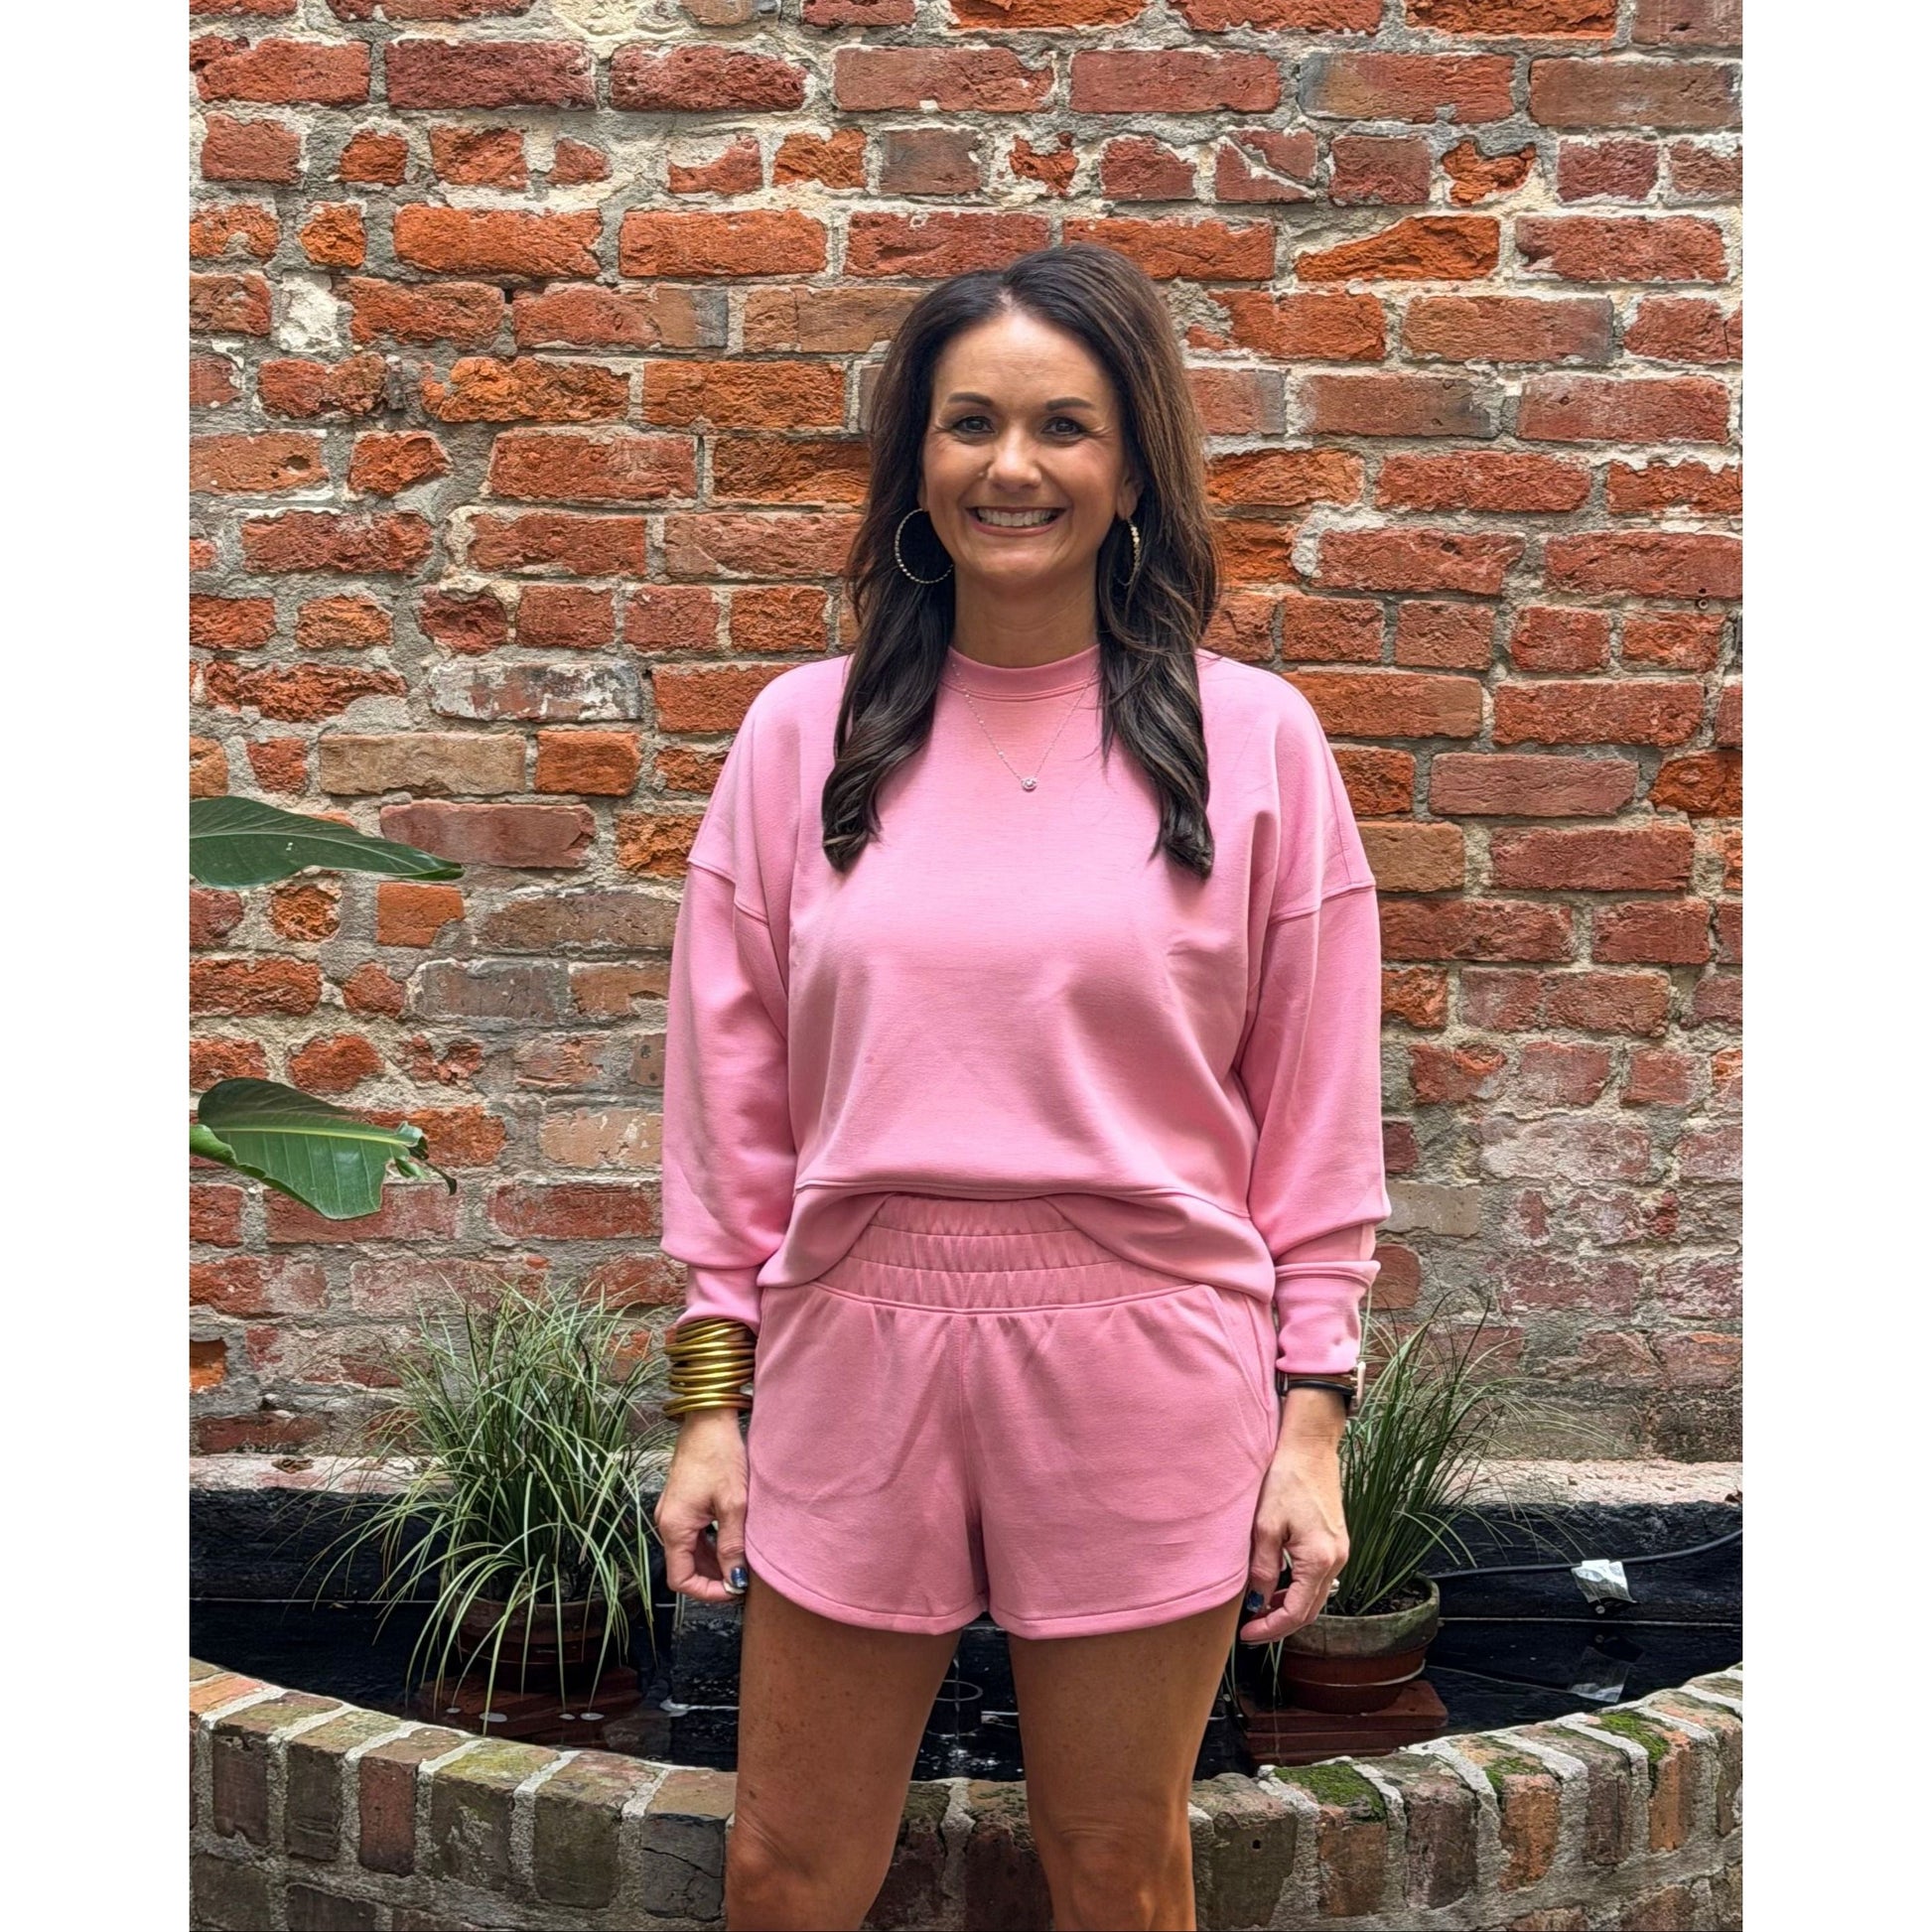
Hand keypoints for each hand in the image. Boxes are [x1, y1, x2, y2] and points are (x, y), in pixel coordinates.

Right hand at [654, 1409, 750, 1605]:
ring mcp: (673, 1512)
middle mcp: (667, 1522)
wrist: (709, 1418)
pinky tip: (734, 1541)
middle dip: (713, 1578)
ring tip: (743, 1562)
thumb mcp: (733, 1503)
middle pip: (685, 1567)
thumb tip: (735, 1581)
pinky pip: (692, 1535)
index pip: (681, 1579)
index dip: (707, 1592)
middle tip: (743, 1580)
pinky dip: (711, 1544)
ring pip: (690, 1552)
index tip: (734, 1591)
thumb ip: (732, 1545)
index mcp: (674, 1526)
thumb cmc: (720, 1454)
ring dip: (714, 1562)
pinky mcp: (681, 1503)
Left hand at [1238, 1422, 1348, 1643]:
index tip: (1246, 1635)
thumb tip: (1257, 1603)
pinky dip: (1298, 1589)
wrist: (1309, 1448)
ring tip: (1259, 1609)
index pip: (1297, 1612)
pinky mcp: (1336, 1542)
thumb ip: (1263, 1569)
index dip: (1270, 1628)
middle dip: (1280, 1623)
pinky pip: (1318, 1578)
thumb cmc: (1286, 1479)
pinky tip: (1278, 1586)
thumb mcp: (1265, 1526)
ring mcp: (1340, 1551)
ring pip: (1316, 1596)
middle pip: (1310, 1610)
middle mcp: (1337, 1560)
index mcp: (1320, 1559)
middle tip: (1250, 1629)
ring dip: (1290, 1607)